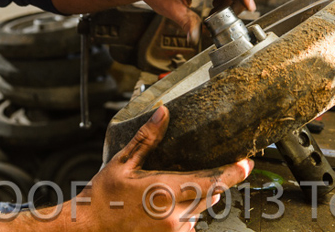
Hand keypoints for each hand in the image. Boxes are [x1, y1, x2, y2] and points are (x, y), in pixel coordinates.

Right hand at [71, 106, 252, 231]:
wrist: (88, 228)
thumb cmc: (103, 196)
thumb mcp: (123, 163)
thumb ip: (147, 139)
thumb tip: (163, 113)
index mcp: (164, 191)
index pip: (210, 181)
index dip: (232, 173)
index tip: (246, 163)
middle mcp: (174, 215)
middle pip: (210, 196)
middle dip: (212, 183)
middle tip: (206, 172)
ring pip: (199, 212)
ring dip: (194, 200)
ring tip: (169, 193)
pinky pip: (188, 226)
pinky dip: (184, 216)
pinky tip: (164, 209)